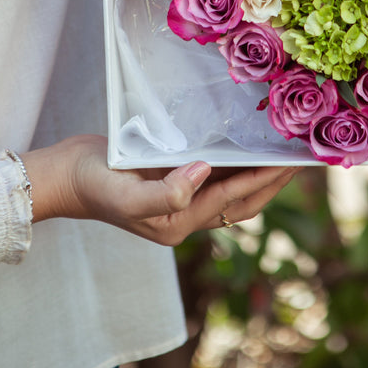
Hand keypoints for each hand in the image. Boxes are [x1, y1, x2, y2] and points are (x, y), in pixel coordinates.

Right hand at [22, 135, 297, 245]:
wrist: (63, 178)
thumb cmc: (92, 183)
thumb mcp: (126, 194)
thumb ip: (166, 193)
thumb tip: (205, 172)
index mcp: (179, 221)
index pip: (234, 197)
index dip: (266, 177)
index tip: (294, 160)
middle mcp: (184, 215)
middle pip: (243, 202)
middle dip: (275, 182)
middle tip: (304, 158)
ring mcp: (179, 201)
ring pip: (233, 191)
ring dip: (260, 174)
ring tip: (285, 152)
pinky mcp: (172, 184)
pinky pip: (215, 178)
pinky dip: (236, 165)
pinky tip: (245, 146)